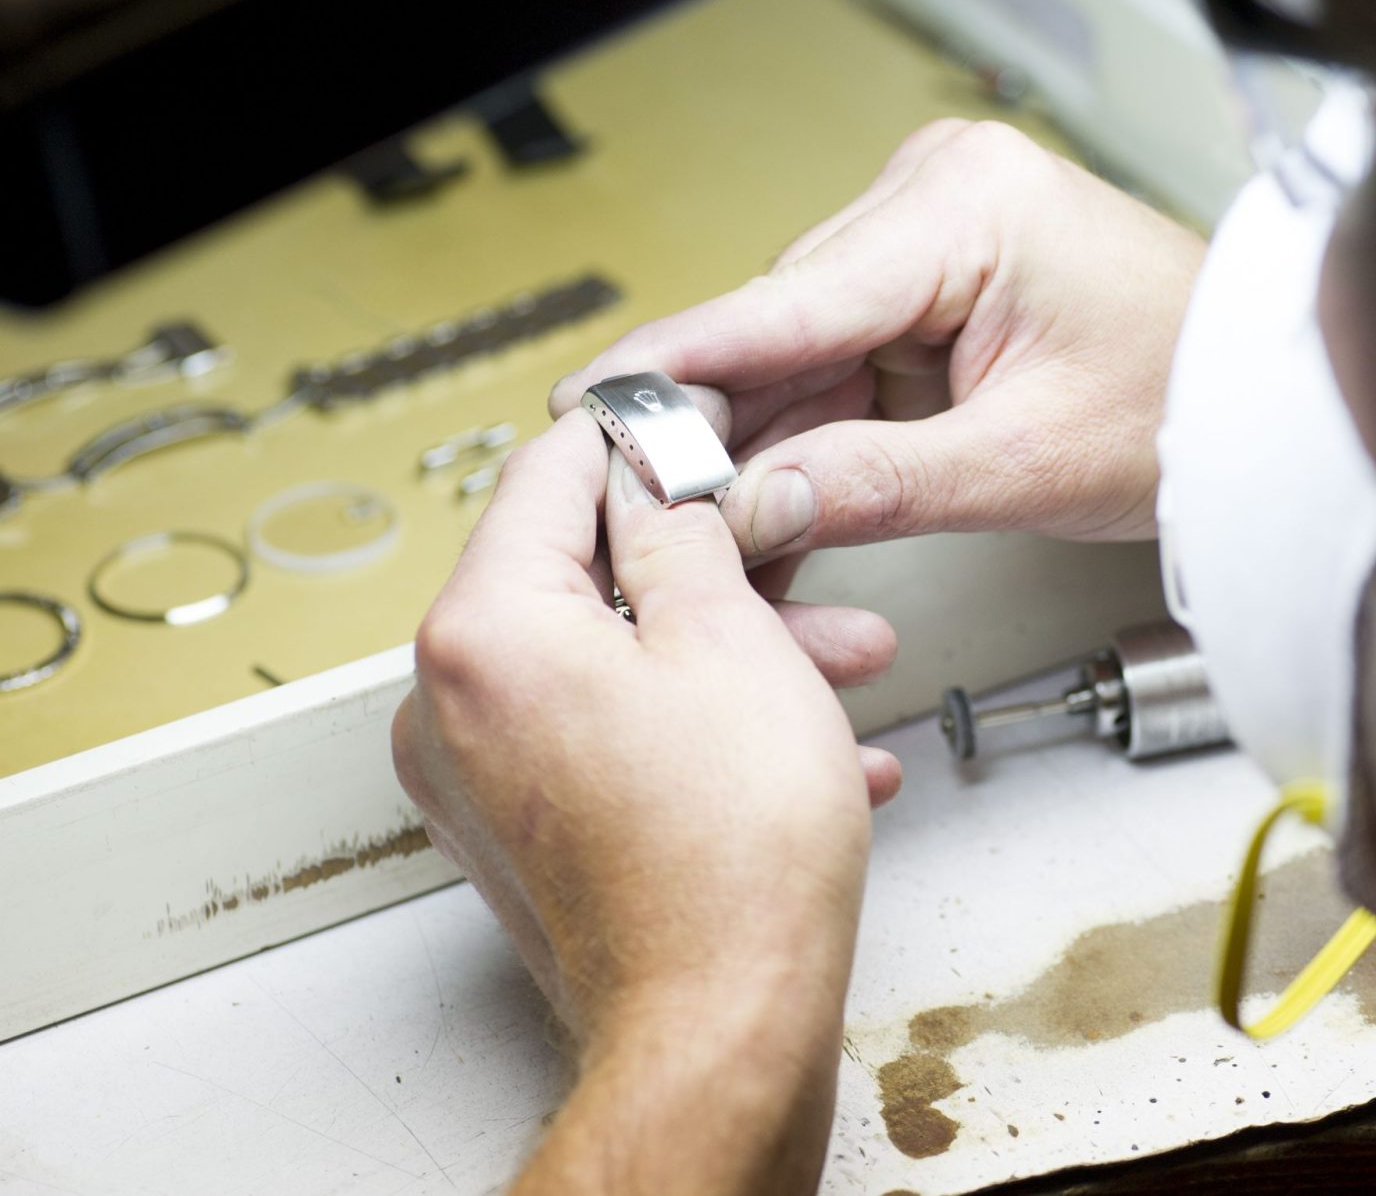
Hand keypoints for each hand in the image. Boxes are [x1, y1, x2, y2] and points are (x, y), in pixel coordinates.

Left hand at [393, 411, 896, 1191]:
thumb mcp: (730, 639)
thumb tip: (656, 474)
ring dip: (726, 650)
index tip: (702, 435)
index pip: (551, 471)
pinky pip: (608, 735)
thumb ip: (680, 530)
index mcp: (483, 630)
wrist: (720, 1030)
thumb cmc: (727, 863)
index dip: (645, 438)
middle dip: (714, 567)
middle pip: (585, 573)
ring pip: (612, 659)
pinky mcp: (519, 830)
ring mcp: (478, 774)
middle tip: (794, 559)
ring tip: (835, 667)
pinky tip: (800, 746)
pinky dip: (696, 724)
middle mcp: (451, 701)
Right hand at [549, 119, 1205, 571]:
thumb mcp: (1029, 460)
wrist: (1258, 398)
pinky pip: (842, 364)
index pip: (791, 297)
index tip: (593, 406)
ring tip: (720, 529)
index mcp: (967, 203)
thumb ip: (881, 483)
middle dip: (724, 427)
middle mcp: (937, 198)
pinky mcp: (933, 287)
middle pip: (781, 327)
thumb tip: (757, 504)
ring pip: (801, 354)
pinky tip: (774, 499)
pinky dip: (813, 436)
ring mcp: (932, 239)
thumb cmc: (1187, 399)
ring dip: (765, 443)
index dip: (684, 363)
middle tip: (659, 514)